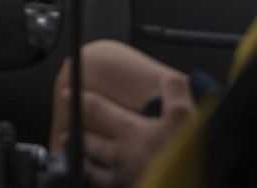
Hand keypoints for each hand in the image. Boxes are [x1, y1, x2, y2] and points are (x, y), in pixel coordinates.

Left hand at [72, 73, 195, 186]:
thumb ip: (175, 93)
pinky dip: (102, 184)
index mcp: (131, 132)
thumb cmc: (185, 157)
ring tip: (81, 160)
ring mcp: (126, 180)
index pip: (97, 110)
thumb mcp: (185, 116)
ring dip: (87, 163)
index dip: (80, 100)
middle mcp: (122, 157)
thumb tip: (168, 78)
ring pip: (96, 171)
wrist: (191, 185)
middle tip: (66, 133)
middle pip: (91, 144)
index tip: (66, 94)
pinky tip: (108, 182)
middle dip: (78, 137)